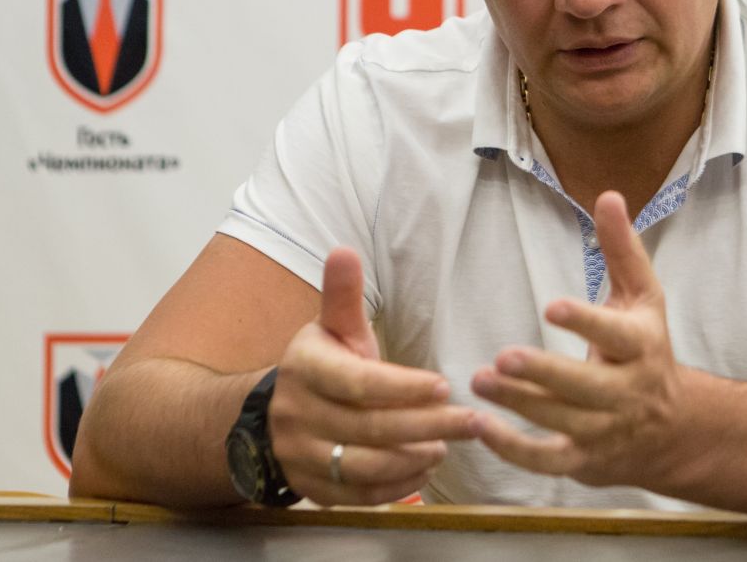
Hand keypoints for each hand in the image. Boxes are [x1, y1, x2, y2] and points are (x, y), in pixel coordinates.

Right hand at [269, 248, 476, 504]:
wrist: (274, 414)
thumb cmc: (324, 363)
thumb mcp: (332, 328)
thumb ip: (343, 296)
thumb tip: (344, 250)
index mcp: (305, 368)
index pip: (358, 383)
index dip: (403, 388)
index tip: (445, 385)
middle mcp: (297, 414)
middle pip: (369, 427)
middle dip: (426, 425)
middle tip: (471, 421)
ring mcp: (300, 456)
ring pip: (363, 466)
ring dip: (412, 458)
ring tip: (449, 445)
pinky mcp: (310, 488)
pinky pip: (356, 495)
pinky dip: (395, 487)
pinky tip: (425, 469)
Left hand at [470, 190, 689, 489]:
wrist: (672, 428)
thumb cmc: (647, 348)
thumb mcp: (642, 296)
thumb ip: (622, 248)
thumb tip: (607, 195)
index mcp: (642, 347)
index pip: (616, 336)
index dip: (586, 323)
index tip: (552, 306)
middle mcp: (628, 393)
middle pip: (585, 388)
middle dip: (543, 374)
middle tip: (502, 357)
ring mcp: (605, 431)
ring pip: (561, 421)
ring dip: (518, 404)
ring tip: (478, 381)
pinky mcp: (584, 461)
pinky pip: (547, 461)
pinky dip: (513, 450)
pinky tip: (481, 426)